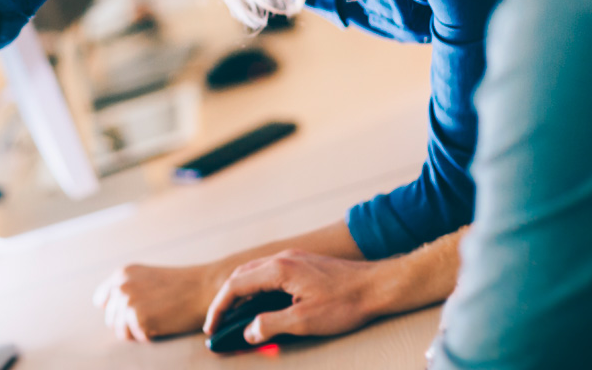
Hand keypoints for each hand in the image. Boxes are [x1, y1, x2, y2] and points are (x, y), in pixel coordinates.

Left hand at [93, 263, 225, 340]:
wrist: (204, 288)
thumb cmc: (180, 286)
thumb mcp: (147, 279)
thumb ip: (127, 289)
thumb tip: (107, 308)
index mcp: (121, 274)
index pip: (102, 300)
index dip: (116, 309)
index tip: (134, 311)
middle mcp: (120, 286)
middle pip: (112, 319)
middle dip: (129, 322)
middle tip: (154, 315)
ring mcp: (128, 302)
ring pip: (121, 332)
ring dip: (138, 331)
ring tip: (159, 319)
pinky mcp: (139, 319)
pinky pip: (137, 338)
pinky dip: (150, 336)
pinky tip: (164, 323)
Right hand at [203, 249, 388, 344]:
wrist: (379, 286)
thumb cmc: (346, 303)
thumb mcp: (304, 321)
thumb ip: (271, 325)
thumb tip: (249, 332)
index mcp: (278, 269)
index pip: (236, 286)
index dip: (220, 308)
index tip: (212, 327)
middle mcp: (282, 258)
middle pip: (241, 277)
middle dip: (226, 301)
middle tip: (219, 324)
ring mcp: (294, 259)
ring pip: (256, 274)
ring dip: (242, 295)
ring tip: (236, 318)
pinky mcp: (304, 265)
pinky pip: (270, 275)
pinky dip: (258, 291)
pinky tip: (262, 306)